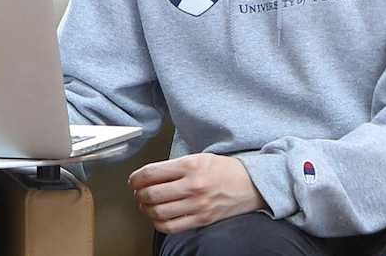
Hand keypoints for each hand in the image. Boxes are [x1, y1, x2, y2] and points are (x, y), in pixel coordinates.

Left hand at [129, 153, 266, 234]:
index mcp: (190, 165)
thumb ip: (173, 166)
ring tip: (147, 205)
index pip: (150, 173)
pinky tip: (158, 217)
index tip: (133, 181)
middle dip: (138, 195)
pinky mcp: (203, 219)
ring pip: (159, 212)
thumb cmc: (225, 170)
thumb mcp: (199, 158)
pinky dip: (159, 224)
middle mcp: (194, 185)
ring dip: (146, 209)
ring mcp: (198, 205)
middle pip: (151, 194)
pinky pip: (172, 227)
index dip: (135, 179)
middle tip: (138, 193)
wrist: (252, 184)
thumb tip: (147, 177)